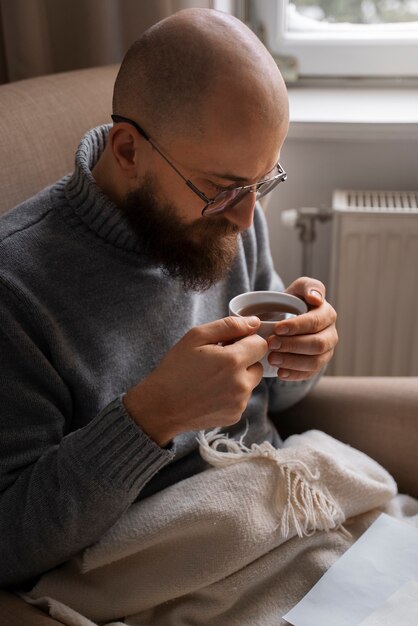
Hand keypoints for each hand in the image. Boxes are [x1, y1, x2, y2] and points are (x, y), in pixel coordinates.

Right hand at [123, 316, 266, 445]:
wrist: (161, 406)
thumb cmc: (176, 368)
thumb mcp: (196, 337)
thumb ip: (229, 325)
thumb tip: (254, 322)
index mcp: (233, 361)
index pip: (261, 344)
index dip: (246, 341)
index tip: (229, 344)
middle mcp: (241, 384)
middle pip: (258, 364)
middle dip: (243, 360)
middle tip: (218, 361)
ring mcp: (239, 403)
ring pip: (250, 382)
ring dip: (238, 377)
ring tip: (212, 378)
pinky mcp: (235, 416)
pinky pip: (242, 398)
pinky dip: (232, 394)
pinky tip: (211, 392)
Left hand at [267, 277, 337, 380]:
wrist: (284, 320)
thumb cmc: (291, 303)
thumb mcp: (298, 289)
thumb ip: (307, 286)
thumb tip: (315, 298)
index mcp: (327, 315)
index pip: (316, 322)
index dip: (297, 326)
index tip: (277, 328)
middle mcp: (330, 335)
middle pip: (317, 344)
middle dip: (293, 345)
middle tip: (271, 344)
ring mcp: (325, 353)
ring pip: (315, 362)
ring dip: (292, 361)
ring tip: (272, 358)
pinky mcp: (316, 366)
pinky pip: (309, 375)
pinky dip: (294, 375)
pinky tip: (279, 372)